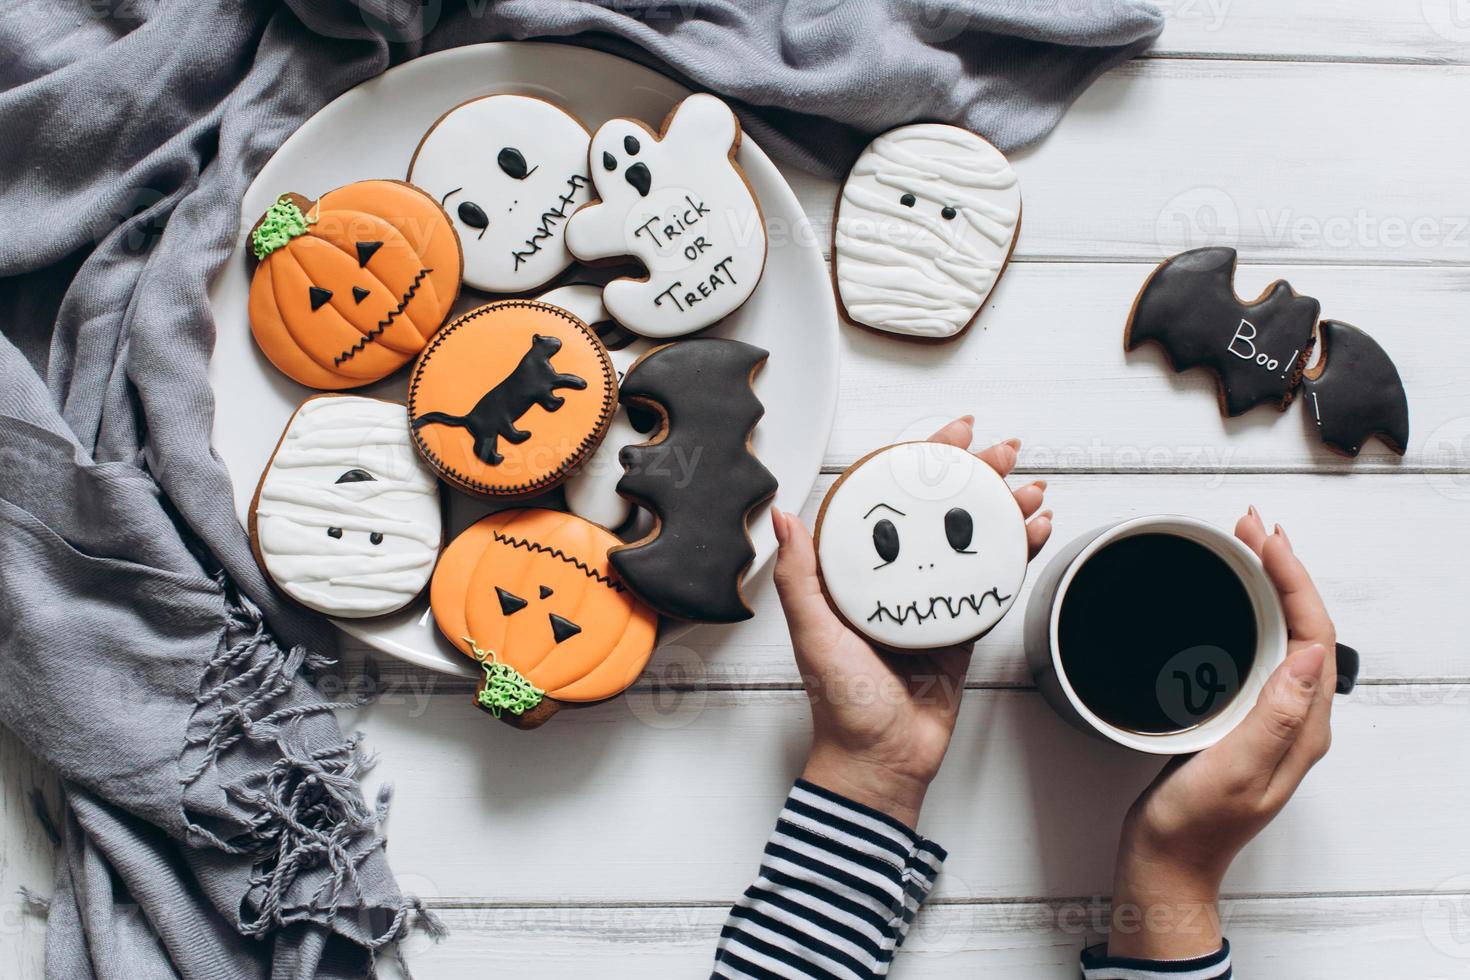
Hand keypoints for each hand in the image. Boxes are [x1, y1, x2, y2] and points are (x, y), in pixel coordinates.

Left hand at [771, 417, 1052, 827]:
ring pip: (974, 539)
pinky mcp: (963, 626)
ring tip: (1031, 485)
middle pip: (941, 510)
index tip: (948, 434)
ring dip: (1005, 508)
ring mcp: (933, 599)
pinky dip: (1018, 553)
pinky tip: (1036, 530)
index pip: (892, 499)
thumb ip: (801, 574)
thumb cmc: (840, 703)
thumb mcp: (811, 631)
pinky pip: (994, 580)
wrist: (881, 760)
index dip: (921, 461)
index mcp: (859, 572)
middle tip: (1005, 450)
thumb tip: (783, 516)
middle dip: (976, 475)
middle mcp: (898, 577)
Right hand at [1108, 506, 1337, 957]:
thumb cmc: (1193, 827)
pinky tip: (1225, 601)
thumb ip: (1273, 716)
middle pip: (1304, 624)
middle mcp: (1294, 719)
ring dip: (1267, 585)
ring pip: (1282, 633)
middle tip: (1252, 524)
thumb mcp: (1233, 770)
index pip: (1314, 634)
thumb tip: (1305, 655)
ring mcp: (1268, 718)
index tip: (1264, 539)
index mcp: (1302, 727)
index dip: (1293, 579)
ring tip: (1247, 545)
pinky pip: (1255, 650)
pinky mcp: (1240, 718)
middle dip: (1283, 567)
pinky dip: (1245, 613)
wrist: (1165, 863)